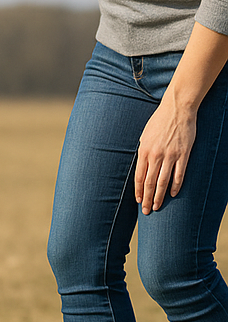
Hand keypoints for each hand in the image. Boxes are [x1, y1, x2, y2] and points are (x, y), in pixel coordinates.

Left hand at [135, 98, 196, 213]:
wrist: (176, 110)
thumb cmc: (158, 122)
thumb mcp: (144, 136)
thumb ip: (143, 151)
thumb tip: (141, 166)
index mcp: (143, 151)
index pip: (138, 176)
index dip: (138, 190)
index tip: (138, 200)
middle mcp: (155, 155)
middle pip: (149, 182)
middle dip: (147, 198)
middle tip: (146, 211)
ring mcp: (170, 156)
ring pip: (163, 181)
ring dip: (159, 196)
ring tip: (157, 207)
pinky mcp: (183, 155)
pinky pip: (179, 174)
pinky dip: (176, 186)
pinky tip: (173, 195)